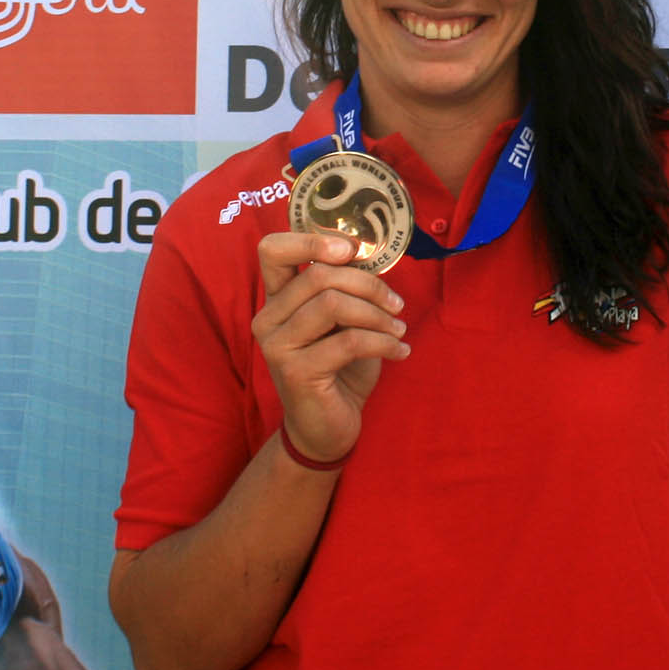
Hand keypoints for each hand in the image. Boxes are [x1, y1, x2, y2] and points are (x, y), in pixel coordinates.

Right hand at [252, 231, 409, 464]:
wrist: (327, 429)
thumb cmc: (339, 370)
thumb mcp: (344, 323)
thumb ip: (346, 291)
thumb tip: (371, 256)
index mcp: (276, 299)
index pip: (272, 250)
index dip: (311, 240)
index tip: (353, 250)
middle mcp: (268, 318)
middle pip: (318, 276)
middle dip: (368, 285)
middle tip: (397, 305)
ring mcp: (277, 345)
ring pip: (332, 304)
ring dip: (377, 315)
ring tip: (399, 329)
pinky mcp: (296, 371)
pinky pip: (348, 341)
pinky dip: (383, 342)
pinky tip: (400, 351)